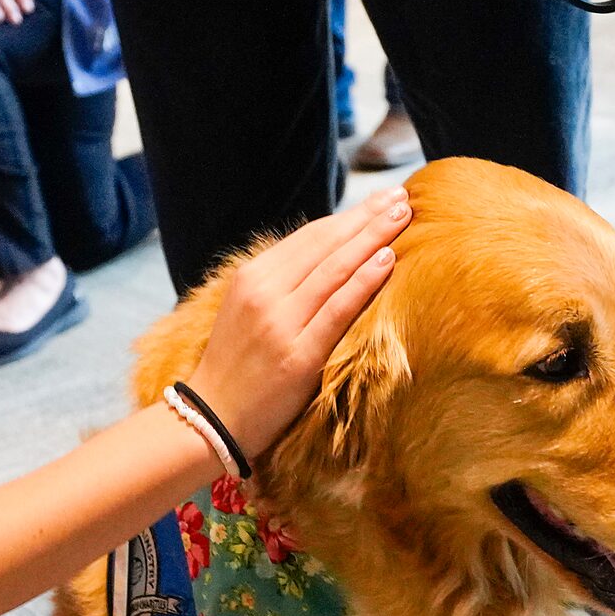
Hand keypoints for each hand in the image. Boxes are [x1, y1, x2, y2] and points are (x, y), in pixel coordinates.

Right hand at [184, 190, 414, 458]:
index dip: (348, 216)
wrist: (210, 419)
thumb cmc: (236, 367)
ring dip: (374, 238)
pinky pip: (337, 309)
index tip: (380, 200)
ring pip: (335, 269)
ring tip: (404, 216)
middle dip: (367, 217)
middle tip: (402, 196)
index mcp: (251, 277)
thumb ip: (280, 283)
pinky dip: (364, 281)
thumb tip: (329, 255)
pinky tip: (388, 259)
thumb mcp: (246, 310)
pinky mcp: (298, 356)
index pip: (309, 236)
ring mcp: (280, 323)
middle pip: (326, 244)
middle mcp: (264, 293)